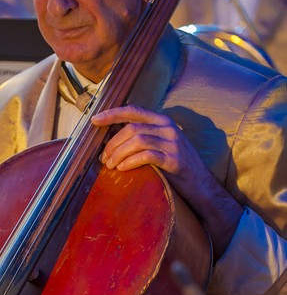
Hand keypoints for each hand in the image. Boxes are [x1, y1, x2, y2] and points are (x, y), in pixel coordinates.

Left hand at [92, 105, 242, 259]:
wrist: (201, 184)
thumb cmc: (176, 166)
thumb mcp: (162, 144)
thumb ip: (145, 136)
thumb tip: (113, 140)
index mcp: (163, 120)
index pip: (133, 110)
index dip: (112, 113)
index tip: (94, 120)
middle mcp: (168, 127)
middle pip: (132, 128)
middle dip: (113, 143)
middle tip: (104, 158)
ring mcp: (173, 143)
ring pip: (137, 141)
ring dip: (119, 154)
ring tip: (110, 166)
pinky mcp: (174, 159)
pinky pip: (146, 156)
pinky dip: (130, 161)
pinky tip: (122, 169)